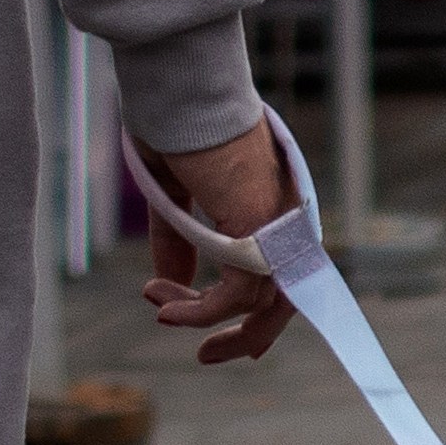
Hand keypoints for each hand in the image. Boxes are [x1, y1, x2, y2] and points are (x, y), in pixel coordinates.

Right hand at [138, 121, 299, 366]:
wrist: (182, 89)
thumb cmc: (177, 125)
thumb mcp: (173, 195)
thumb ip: (178, 243)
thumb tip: (172, 285)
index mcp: (272, 206)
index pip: (282, 274)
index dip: (261, 313)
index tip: (223, 338)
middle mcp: (284, 218)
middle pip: (282, 299)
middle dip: (247, 336)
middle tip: (205, 355)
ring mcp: (276, 224)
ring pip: (261, 303)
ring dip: (209, 321)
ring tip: (161, 313)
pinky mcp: (257, 228)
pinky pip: (235, 293)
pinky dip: (200, 310)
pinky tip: (164, 307)